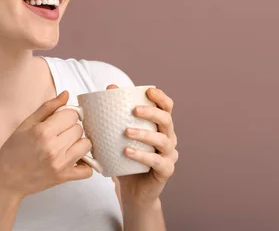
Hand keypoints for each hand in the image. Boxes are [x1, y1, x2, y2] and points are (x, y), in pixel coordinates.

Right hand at [0, 91, 92, 198]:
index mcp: (43, 131)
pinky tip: (75, 159)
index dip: (66, 115)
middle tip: (60, 134)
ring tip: (67, 145)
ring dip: (79, 143)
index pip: (72, 115)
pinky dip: (85, 164)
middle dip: (71, 128)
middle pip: (79, 129)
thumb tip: (66, 94)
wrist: (6, 180)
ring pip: (86, 145)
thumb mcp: (26, 124)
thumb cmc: (13, 151)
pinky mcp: (64, 177)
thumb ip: (48, 107)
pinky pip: (88, 170)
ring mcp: (61, 164)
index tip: (60, 121)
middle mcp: (54, 147)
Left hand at [111, 85, 178, 205]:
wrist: (131, 190)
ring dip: (145, 134)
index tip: (149, 91)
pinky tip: (128, 152)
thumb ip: (116, 114)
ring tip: (126, 132)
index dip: (161, 98)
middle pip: (167, 120)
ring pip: (163, 140)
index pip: (166, 108)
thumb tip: (109, 88)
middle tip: (135, 110)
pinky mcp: (166, 170)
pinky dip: (142, 155)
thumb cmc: (126, 159)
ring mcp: (169, 155)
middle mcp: (169, 138)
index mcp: (160, 126)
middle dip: (152, 112)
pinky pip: (157, 161)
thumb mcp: (119, 136)